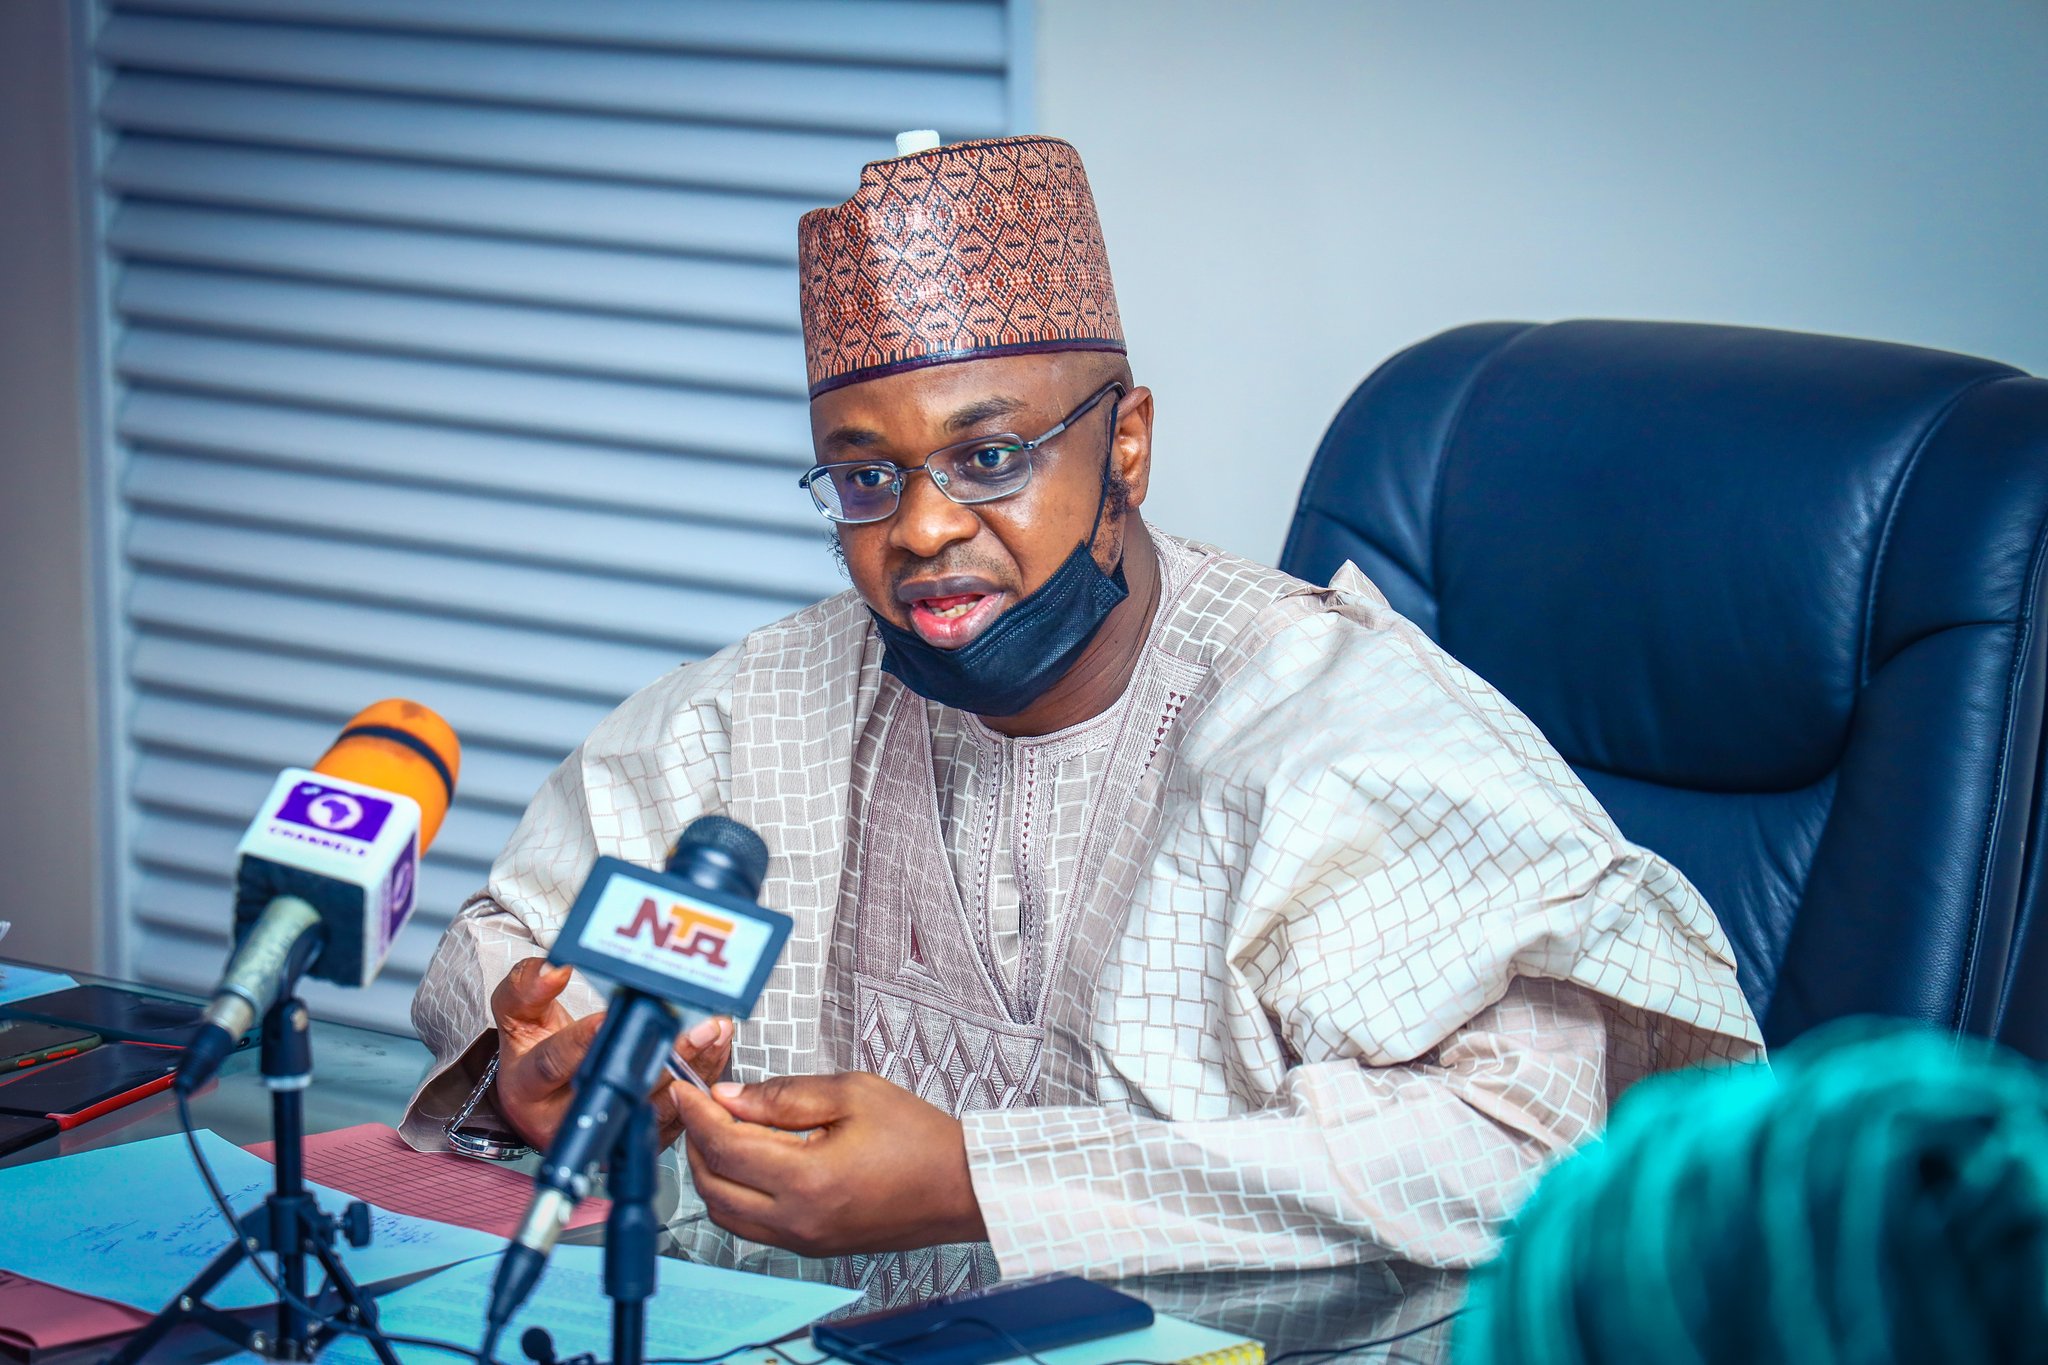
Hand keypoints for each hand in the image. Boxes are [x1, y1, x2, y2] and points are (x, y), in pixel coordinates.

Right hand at [489, 958, 733, 1149]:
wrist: (544, 1094)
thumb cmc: (533, 1051)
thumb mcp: (516, 1016)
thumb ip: (527, 987)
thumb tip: (554, 968)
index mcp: (529, 1087)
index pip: (555, 1064)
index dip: (584, 1040)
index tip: (613, 1016)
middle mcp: (568, 1116)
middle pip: (618, 1088)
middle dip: (661, 1054)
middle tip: (697, 1025)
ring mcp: (608, 1130)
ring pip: (656, 1103)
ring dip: (692, 1064)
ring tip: (715, 1029)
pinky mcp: (640, 1136)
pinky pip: (678, 1113)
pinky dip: (701, 1076)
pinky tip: (716, 1048)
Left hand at [672, 1071, 986, 1256]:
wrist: (961, 1187)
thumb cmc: (919, 1138)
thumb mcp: (853, 1093)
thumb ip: (784, 1095)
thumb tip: (731, 1097)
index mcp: (808, 1180)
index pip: (726, 1146)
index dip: (698, 1113)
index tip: (684, 1087)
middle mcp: (798, 1220)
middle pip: (714, 1185)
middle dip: (697, 1142)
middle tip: (701, 1105)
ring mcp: (803, 1240)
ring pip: (725, 1213)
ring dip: (712, 1172)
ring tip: (721, 1130)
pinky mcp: (811, 1246)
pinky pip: (751, 1226)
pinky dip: (735, 1194)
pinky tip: (747, 1162)